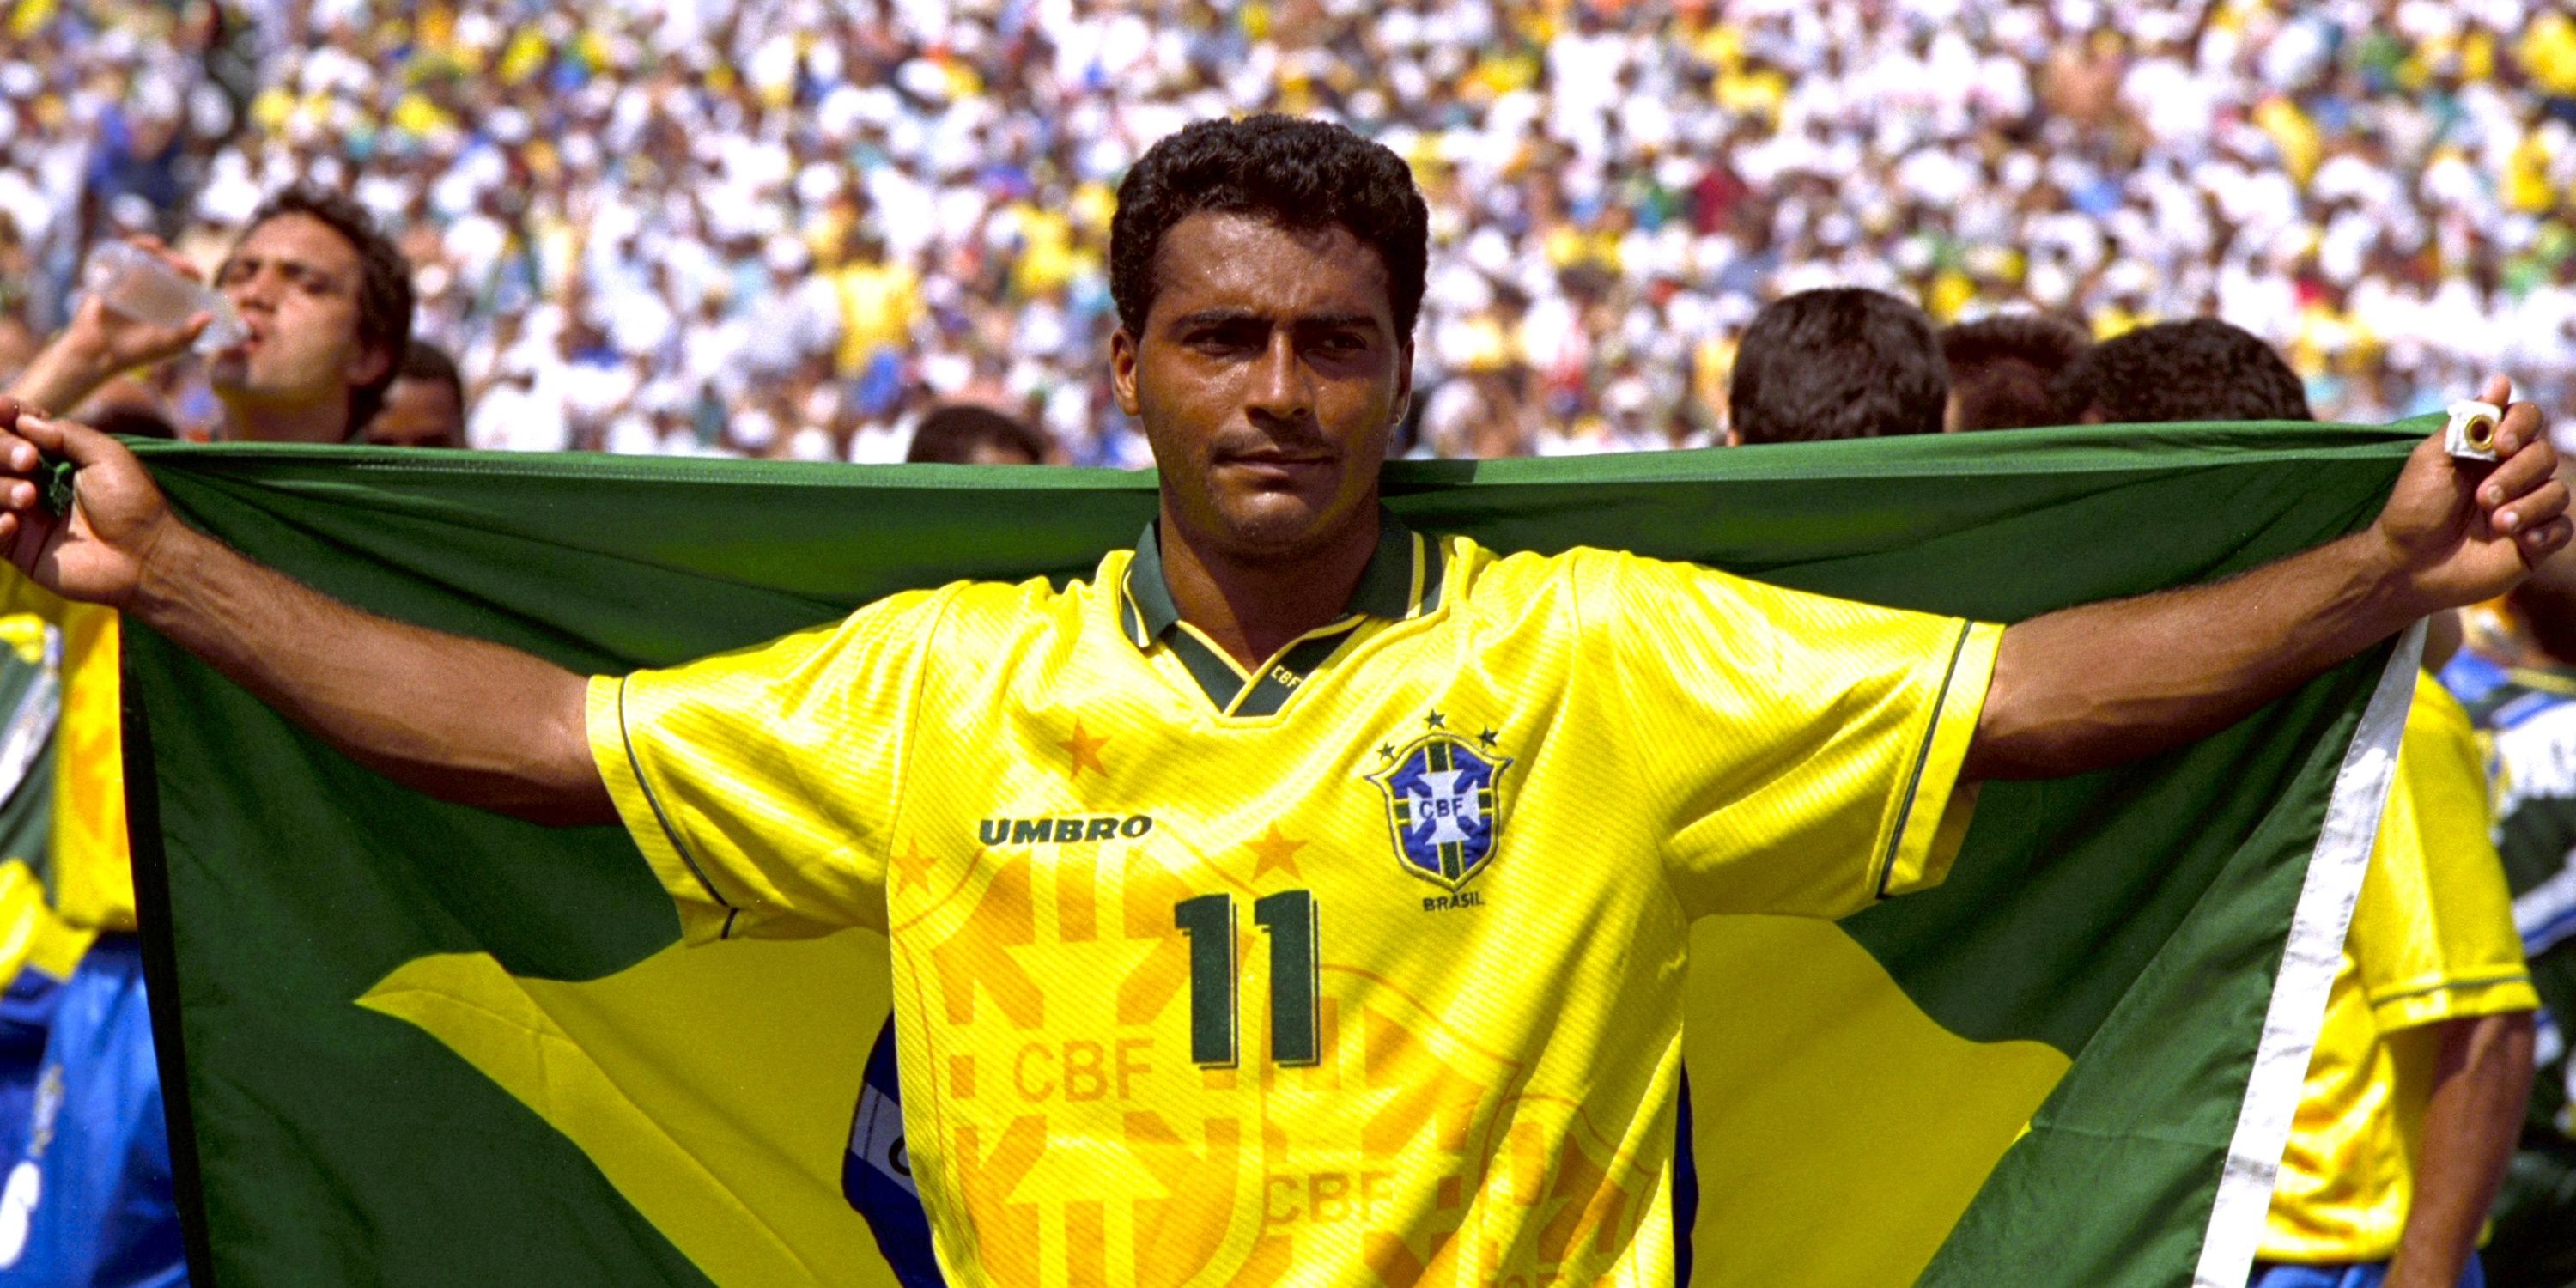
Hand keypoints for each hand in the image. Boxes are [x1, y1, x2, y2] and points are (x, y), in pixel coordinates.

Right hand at [0, 397, 178, 609]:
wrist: (143, 556)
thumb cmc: (133, 503)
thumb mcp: (106, 456)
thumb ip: (66, 434)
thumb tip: (24, 420)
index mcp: (53, 457)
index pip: (13, 429)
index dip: (5, 417)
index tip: (5, 411)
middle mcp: (32, 480)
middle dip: (1, 449)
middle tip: (29, 461)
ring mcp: (23, 512)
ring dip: (0, 488)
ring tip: (29, 497)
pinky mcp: (18, 546)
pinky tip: (13, 523)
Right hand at [9, 239, 212, 411]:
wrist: (99, 353)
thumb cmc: (135, 352)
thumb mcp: (169, 344)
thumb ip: (190, 333)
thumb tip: (210, 315)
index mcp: (161, 302)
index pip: (181, 281)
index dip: (192, 276)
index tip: (198, 277)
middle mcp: (146, 289)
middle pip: (166, 266)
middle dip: (179, 262)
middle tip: (185, 269)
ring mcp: (127, 281)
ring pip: (147, 257)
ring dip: (162, 251)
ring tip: (171, 257)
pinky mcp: (110, 275)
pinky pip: (125, 253)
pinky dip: (140, 244)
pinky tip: (154, 246)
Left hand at [2371, 377, 2572, 613]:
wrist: (2407, 565)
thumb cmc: (2413, 509)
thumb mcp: (2433, 459)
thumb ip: (2468, 423)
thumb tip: (2501, 380)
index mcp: (2490, 449)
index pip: (2528, 418)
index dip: (2522, 425)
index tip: (2501, 444)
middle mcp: (2514, 474)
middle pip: (2545, 455)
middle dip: (2516, 474)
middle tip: (2482, 497)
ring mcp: (2526, 507)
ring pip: (2557, 492)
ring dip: (2527, 506)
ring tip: (2494, 524)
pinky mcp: (2535, 542)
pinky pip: (2562, 528)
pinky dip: (2544, 531)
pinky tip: (2519, 540)